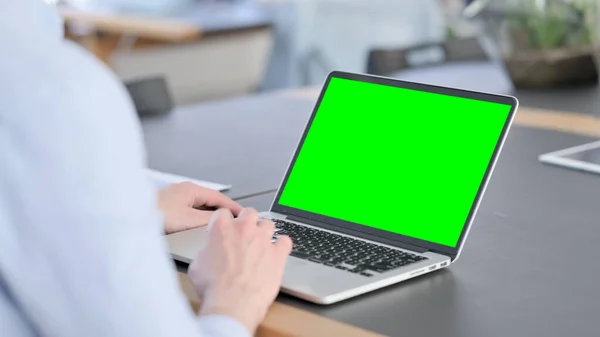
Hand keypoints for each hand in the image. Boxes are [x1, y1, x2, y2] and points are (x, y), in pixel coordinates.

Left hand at [157, 182, 242, 233]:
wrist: (131, 220)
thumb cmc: (157, 216)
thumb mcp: (190, 220)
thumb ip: (210, 219)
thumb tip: (226, 221)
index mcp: (192, 189)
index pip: (221, 198)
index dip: (234, 208)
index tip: (244, 216)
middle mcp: (184, 191)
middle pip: (210, 202)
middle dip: (223, 214)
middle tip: (235, 225)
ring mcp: (175, 199)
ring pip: (199, 208)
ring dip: (209, 218)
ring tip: (219, 229)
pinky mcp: (167, 208)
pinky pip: (189, 213)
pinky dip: (198, 220)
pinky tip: (198, 230)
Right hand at [188, 208, 292, 333]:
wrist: (232, 304)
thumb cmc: (213, 287)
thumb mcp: (197, 265)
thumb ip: (206, 251)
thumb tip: (209, 252)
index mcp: (222, 228)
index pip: (224, 213)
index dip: (224, 221)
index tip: (225, 228)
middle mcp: (244, 229)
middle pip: (249, 213)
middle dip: (247, 221)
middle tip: (244, 234)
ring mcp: (263, 240)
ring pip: (268, 223)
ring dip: (264, 232)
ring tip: (261, 243)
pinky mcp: (278, 254)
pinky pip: (285, 241)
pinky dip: (282, 245)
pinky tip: (278, 252)